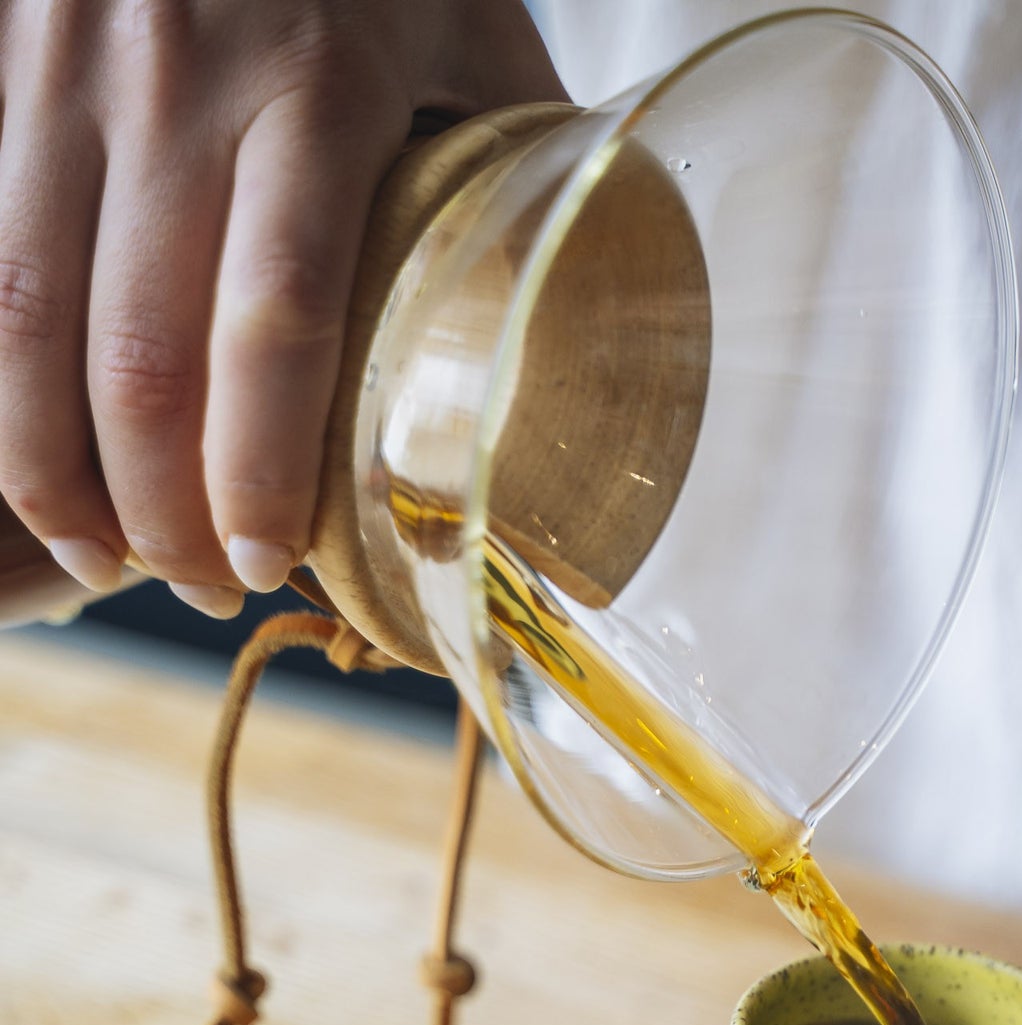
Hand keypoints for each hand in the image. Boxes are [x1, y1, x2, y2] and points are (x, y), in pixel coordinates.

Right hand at [0, 0, 562, 616]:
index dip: (258, 466)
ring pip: (29, 318)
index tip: (269, 561)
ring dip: (57, 469)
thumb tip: (578, 297)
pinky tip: (42, 458)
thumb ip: (517, 158)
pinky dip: (9, 383)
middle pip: (139, 352)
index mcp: (318, 87)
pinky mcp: (5, 69)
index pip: (275, 321)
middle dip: (161, 505)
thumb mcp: (470, 24)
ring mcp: (67, 72)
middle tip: (206, 586)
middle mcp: (175, 85)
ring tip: (110, 558)